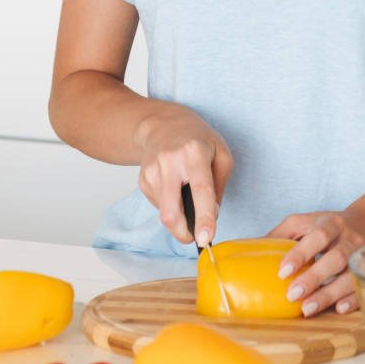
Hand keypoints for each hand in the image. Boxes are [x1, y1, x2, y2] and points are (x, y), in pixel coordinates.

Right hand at [134, 104, 232, 245]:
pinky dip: (170, 205)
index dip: (204, 217)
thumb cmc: (198, 139)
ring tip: (185, 194)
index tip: (205, 239)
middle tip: (193, 237)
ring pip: (164, 212)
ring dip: (178, 215)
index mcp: (195, 152)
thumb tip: (212, 215)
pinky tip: (174, 188)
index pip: (201, 190)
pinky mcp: (142, 179)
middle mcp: (170, 161)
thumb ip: (220, 186)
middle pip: (171, 211)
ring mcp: (152, 170)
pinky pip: (158, 205)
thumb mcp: (222, 154)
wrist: (163, 124)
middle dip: (182, 233)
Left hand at [266, 207, 364, 316]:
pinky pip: (364, 287)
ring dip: (329, 294)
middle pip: (335, 258)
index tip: (282, 272)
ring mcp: (363, 257)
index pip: (317, 236)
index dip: (300, 254)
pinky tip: (338, 309)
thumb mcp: (305, 222)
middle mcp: (350, 240)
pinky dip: (353, 299)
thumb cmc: (330, 225)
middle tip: (292, 295)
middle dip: (314, 278)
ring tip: (307, 309)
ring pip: (350, 276)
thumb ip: (280, 234)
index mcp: (331, 224)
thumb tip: (250, 249)